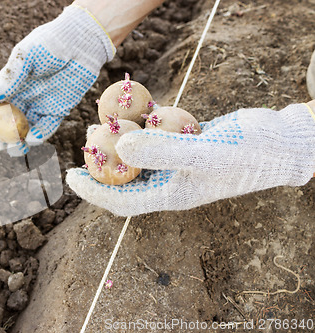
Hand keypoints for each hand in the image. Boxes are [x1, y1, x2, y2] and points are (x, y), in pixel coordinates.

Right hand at [0, 5, 114, 154]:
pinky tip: (32, 139)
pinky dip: (38, 136)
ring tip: (15, 148)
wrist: (82, 42)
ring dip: (17, 142)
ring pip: (23, 131)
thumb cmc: (51, 43)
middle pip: (4, 123)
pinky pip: (46, 128)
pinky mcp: (57, 111)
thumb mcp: (28, 56)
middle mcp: (21, 97)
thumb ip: (12, 77)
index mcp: (9, 84)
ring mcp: (39, 105)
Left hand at [66, 103, 314, 215]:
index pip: (121, 202)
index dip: (93, 191)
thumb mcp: (205, 153)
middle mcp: (171, 183)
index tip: (69, 177)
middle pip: (125, 178)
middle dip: (101, 162)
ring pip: (140, 156)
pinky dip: (145, 125)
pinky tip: (136, 110)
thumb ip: (163, 152)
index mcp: (171, 196)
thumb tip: (120, 148)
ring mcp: (179, 164)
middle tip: (86, 138)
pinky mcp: (188, 146)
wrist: (285, 142)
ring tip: (103, 120)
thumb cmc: (250, 154)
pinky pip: (158, 138)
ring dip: (120, 141)